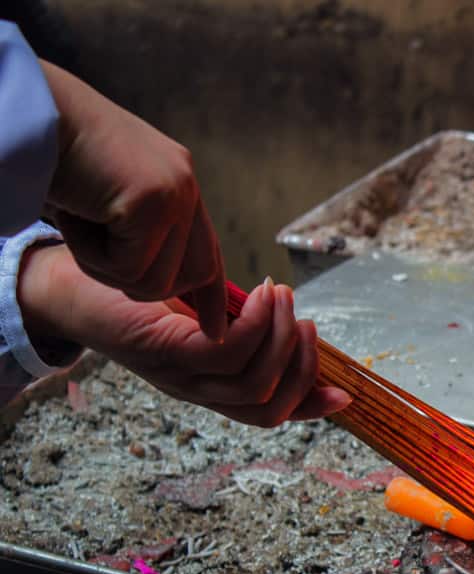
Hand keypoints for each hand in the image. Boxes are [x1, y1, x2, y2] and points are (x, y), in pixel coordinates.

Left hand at [19, 244, 349, 426]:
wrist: (73, 288)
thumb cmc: (140, 296)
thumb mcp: (202, 315)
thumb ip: (240, 326)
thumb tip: (289, 320)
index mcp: (207, 390)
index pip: (268, 416)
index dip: (309, 407)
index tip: (344, 390)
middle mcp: (194, 393)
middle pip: (269, 407)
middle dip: (302, 366)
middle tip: (304, 320)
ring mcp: (179, 377)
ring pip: (254, 383)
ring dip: (281, 337)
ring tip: (281, 296)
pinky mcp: (166, 353)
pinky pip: (228, 354)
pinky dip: (256, 325)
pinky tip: (259, 296)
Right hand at [38, 61, 227, 340]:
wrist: (28, 114)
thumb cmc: (51, 156)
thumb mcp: (108, 194)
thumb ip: (140, 225)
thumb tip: (161, 274)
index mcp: (176, 178)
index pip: (208, 250)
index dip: (211, 294)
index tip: (215, 329)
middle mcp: (185, 184)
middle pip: (193, 276)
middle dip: (144, 283)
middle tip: (97, 246)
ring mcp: (174, 192)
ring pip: (159, 281)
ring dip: (110, 269)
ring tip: (84, 225)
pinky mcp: (153, 203)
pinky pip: (129, 268)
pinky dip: (93, 257)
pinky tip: (78, 219)